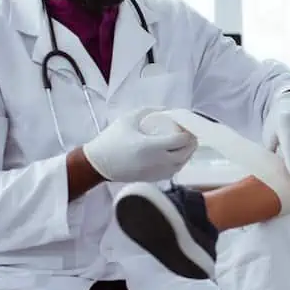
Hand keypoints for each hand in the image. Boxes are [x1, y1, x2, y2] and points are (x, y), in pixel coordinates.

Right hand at [82, 107, 197, 182]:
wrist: (98, 164)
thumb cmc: (111, 140)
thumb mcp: (128, 119)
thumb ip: (148, 111)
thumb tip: (166, 110)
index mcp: (151, 146)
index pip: (180, 141)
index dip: (188, 133)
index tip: (186, 127)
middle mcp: (156, 161)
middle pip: (185, 154)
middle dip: (191, 143)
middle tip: (189, 134)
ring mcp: (155, 172)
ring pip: (181, 165)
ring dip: (186, 154)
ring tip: (183, 144)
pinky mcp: (152, 179)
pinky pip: (172, 172)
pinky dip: (178, 163)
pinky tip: (175, 155)